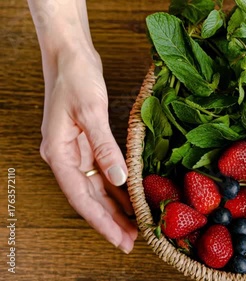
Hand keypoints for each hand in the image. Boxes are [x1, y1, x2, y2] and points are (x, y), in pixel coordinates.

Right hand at [39, 48, 137, 252]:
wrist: (71, 54)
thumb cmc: (76, 78)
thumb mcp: (91, 112)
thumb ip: (105, 148)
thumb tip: (119, 179)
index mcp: (59, 153)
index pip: (80, 197)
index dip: (101, 221)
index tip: (119, 239)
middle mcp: (66, 157)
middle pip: (88, 198)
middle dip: (110, 221)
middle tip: (131, 241)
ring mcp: (76, 151)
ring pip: (96, 188)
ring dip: (114, 208)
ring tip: (134, 226)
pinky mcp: (88, 143)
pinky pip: (102, 172)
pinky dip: (117, 187)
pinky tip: (130, 197)